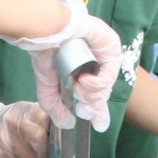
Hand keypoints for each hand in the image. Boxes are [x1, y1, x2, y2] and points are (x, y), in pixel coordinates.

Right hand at [7, 0, 122, 131]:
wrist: (47, 31)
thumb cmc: (45, 52)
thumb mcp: (48, 85)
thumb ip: (54, 105)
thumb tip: (67, 124)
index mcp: (81, 72)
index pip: (95, 94)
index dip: (97, 110)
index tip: (99, 126)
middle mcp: (95, 64)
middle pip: (103, 91)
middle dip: (94, 104)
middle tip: (84, 109)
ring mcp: (104, 55)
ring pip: (107, 84)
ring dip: (93, 93)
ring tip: (79, 88)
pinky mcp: (111, 46)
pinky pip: (110, 71)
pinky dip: (98, 82)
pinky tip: (85, 80)